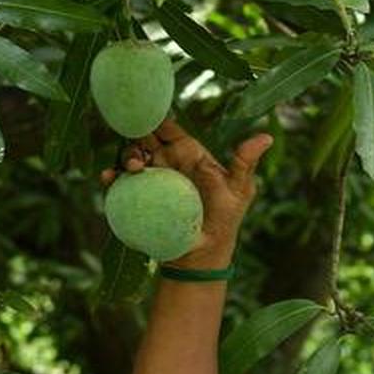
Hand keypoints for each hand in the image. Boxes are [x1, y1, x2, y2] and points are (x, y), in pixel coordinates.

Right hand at [100, 118, 273, 268]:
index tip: (148, 117)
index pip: (170, 130)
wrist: (202, 256)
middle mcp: (168, 163)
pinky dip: (111, 177)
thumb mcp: (238, 190)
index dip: (158, 121)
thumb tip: (265, 137)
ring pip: (131, 158)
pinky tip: (108, 178)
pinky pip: (120, 184)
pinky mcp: (138, 198)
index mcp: (190, 154)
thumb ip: (244, 163)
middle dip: (137, 137)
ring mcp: (151, 181)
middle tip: (141, 151)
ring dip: (126, 156)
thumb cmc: (225, 220)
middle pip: (146, 140)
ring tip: (132, 167)